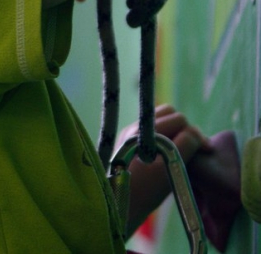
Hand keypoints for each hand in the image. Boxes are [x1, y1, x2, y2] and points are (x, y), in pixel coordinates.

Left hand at [115, 104, 211, 236]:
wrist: (117, 209)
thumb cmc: (145, 191)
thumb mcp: (171, 167)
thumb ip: (187, 144)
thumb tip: (198, 133)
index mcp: (143, 129)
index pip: (178, 119)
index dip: (195, 134)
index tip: (206, 151)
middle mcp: (135, 126)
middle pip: (170, 115)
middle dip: (185, 129)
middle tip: (193, 151)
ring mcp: (130, 133)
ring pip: (161, 120)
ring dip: (175, 131)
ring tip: (182, 152)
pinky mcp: (129, 143)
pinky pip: (153, 130)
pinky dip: (165, 137)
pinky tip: (168, 155)